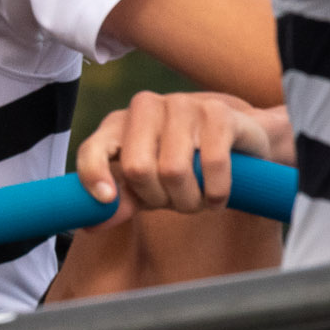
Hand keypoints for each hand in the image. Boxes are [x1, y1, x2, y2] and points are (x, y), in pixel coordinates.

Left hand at [75, 91, 294, 214]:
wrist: (239, 141)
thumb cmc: (183, 162)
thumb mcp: (147, 183)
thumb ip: (121, 200)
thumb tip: (90, 224)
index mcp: (119, 123)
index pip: (94, 149)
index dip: (93, 175)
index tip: (106, 199)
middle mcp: (145, 106)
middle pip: (137, 169)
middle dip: (158, 198)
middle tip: (176, 202)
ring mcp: (181, 105)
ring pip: (174, 171)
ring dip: (190, 200)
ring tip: (199, 199)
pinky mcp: (218, 113)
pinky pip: (212, 164)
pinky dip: (216, 192)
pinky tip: (218, 196)